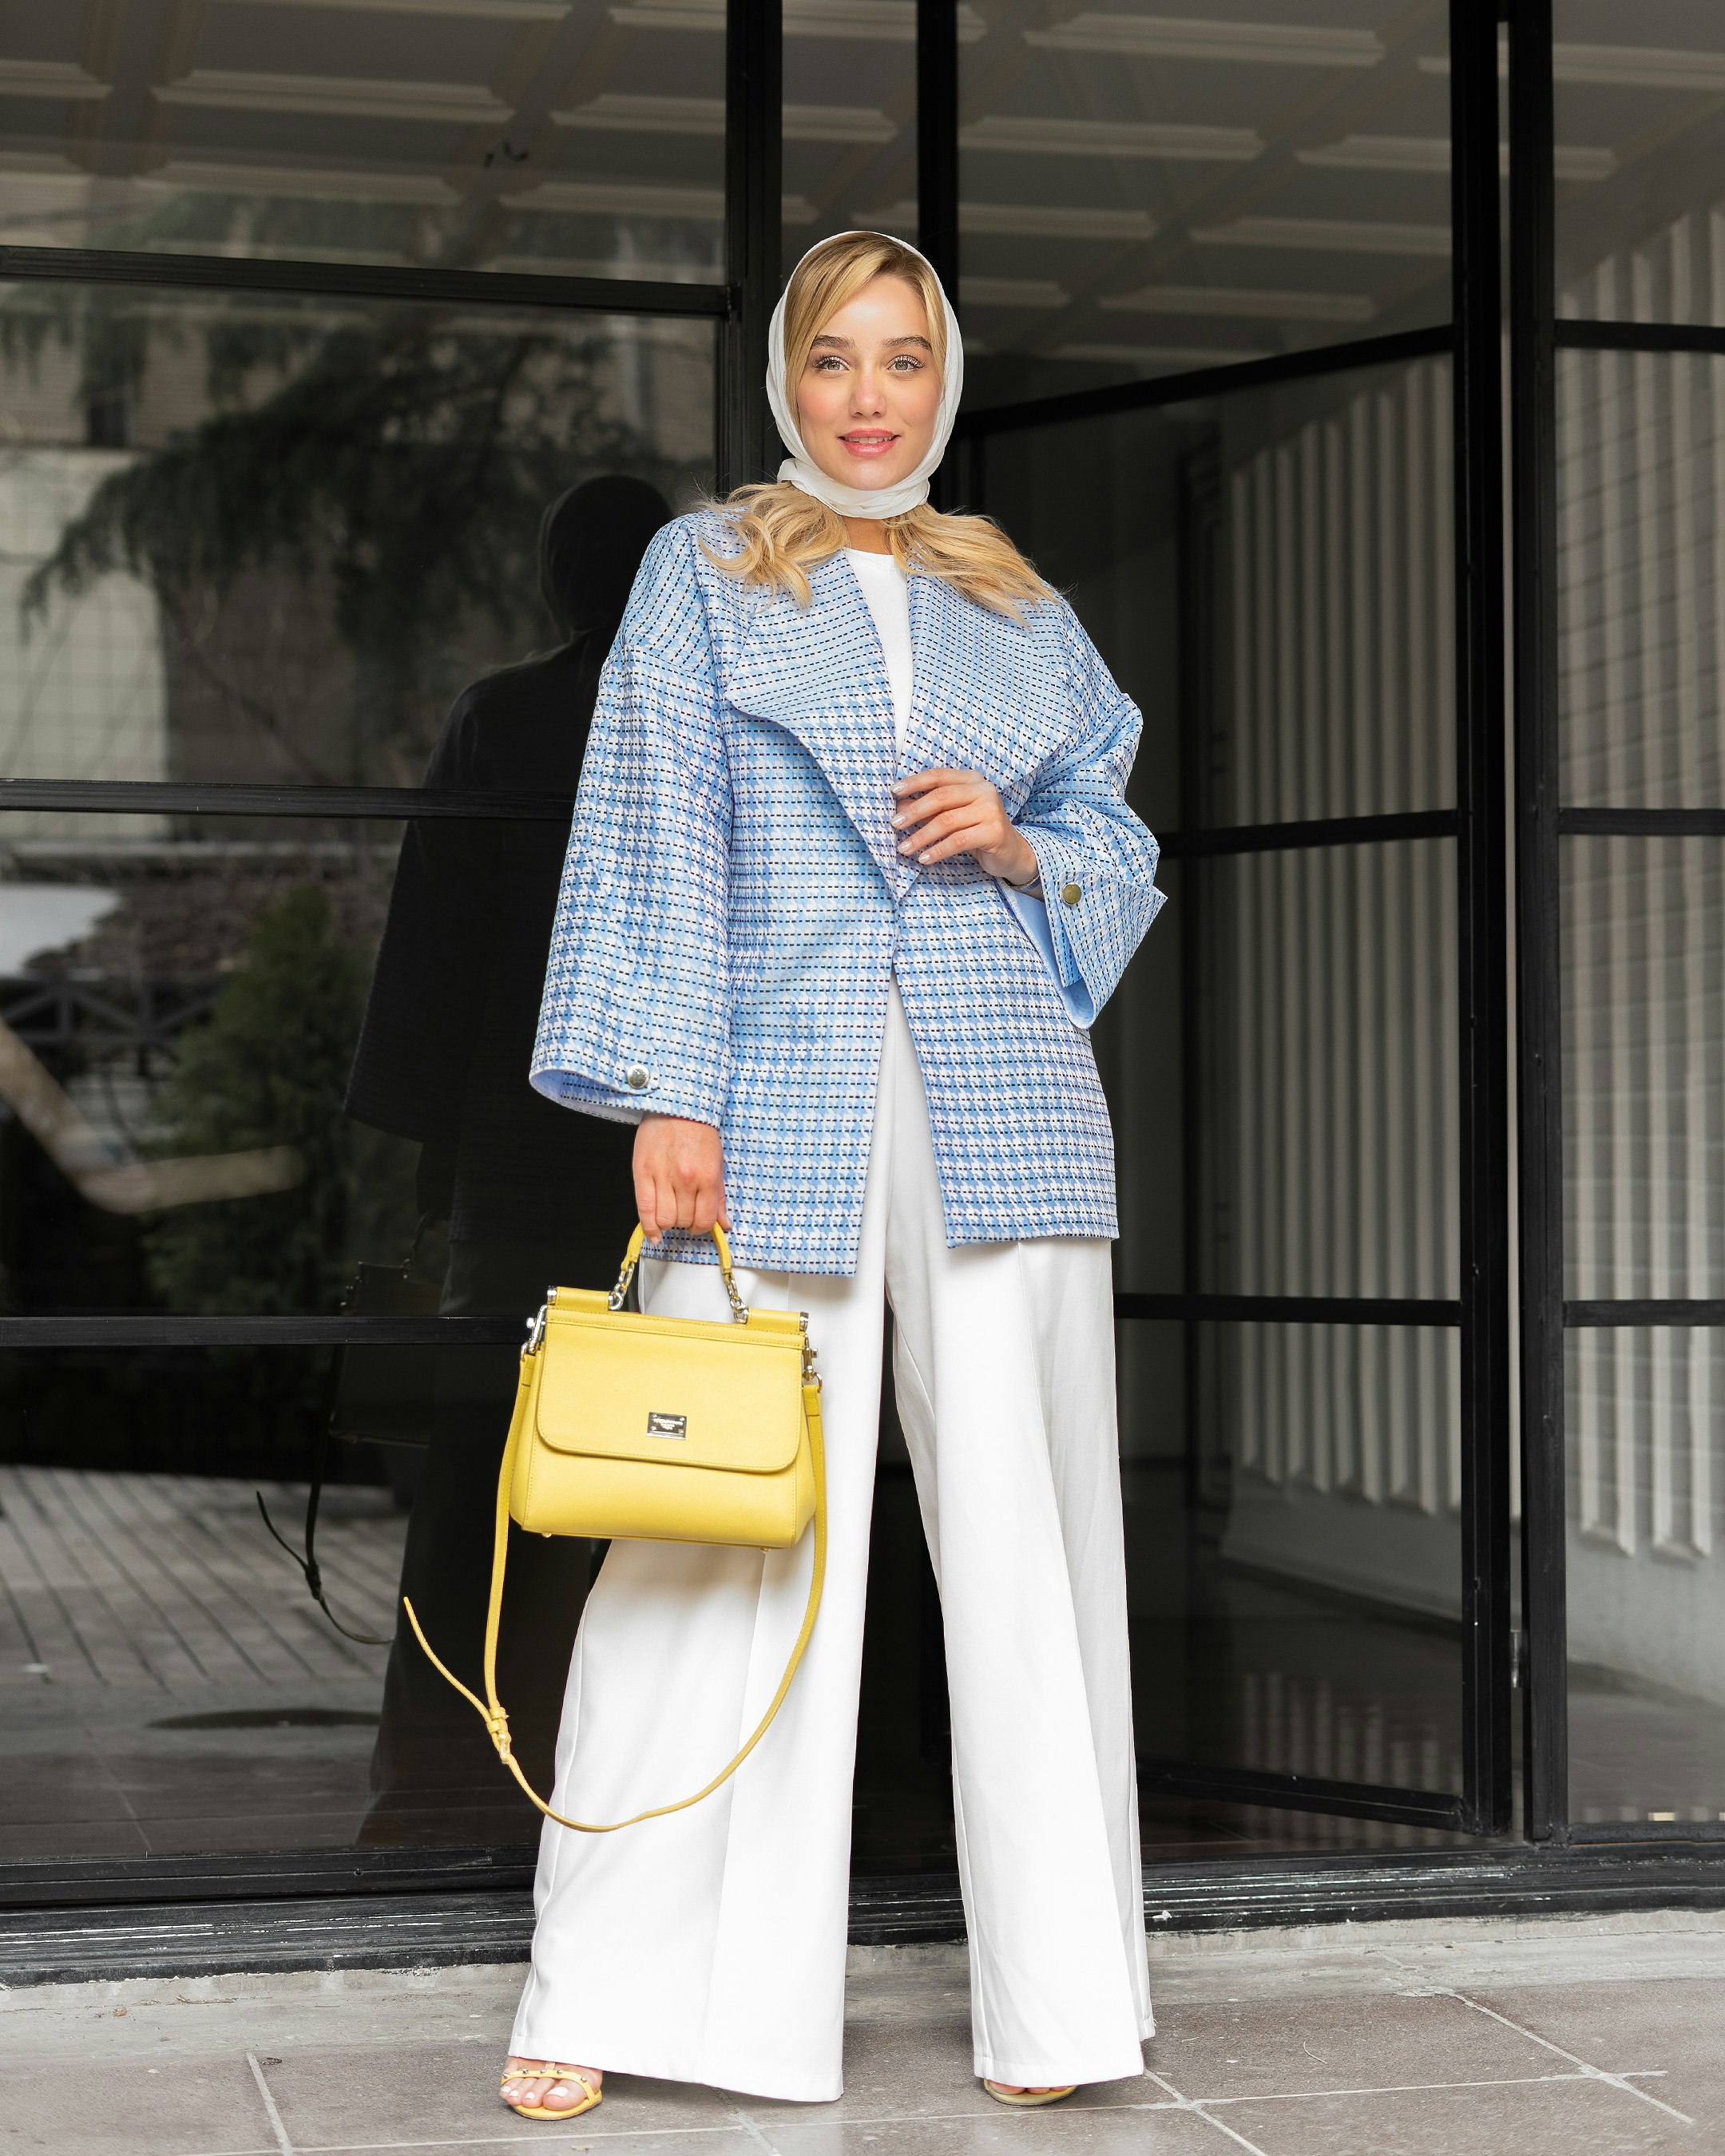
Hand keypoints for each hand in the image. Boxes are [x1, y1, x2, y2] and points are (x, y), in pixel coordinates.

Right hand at [633, 1115, 727, 1242]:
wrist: (677, 1106)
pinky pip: (644, 1209)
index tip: (698, 1223)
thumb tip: (724, 1224)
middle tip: (684, 1212)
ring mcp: (663, 1176)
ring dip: (668, 1221)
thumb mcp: (717, 1163)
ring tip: (670, 1211)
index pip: (704, 1220)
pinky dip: (649, 1227)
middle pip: (683, 1221)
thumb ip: (719, 1196)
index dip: (701, 1227)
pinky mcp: (642, 1172)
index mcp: (707, 1177)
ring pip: (664, 1219)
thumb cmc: (699, 1132)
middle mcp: (686, 1179)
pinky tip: (654, 1234)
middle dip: (685, 1222)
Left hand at [891, 767, 1039, 887]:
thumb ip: (929, 809)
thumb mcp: (952, 816)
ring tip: (904, 848)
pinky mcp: (994, 831)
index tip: (893, 791)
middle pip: (941, 797)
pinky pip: (958, 841)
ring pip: (947, 821)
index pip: (938, 775)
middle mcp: (983, 790)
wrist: (1010, 852)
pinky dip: (938, 850)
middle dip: (914, 811)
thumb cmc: (976, 831)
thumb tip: (899, 808)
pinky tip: (924, 858)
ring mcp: (991, 809)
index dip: (914, 782)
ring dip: (921, 836)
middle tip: (894, 824)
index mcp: (971, 779)